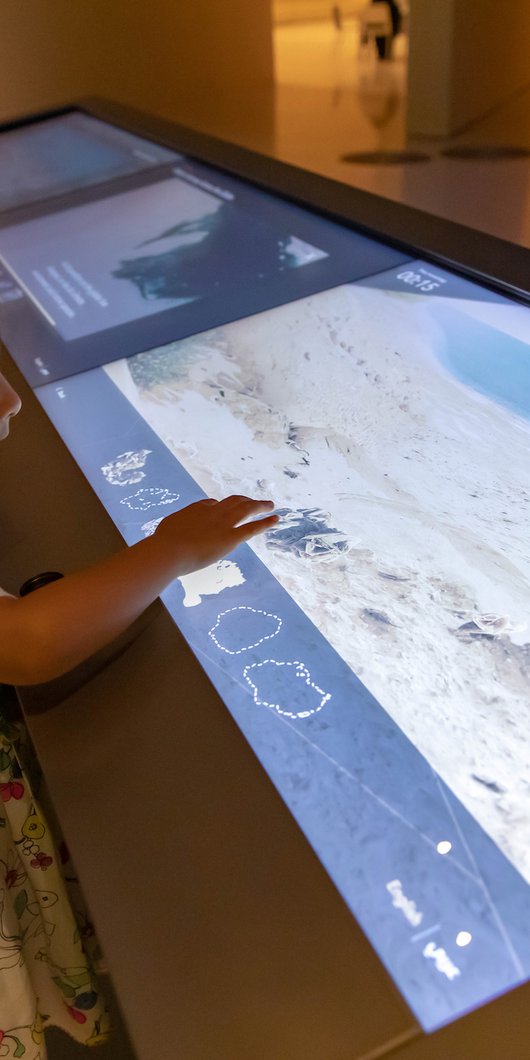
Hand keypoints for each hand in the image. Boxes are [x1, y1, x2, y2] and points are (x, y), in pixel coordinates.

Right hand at [155, 495, 277, 574]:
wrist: (169, 550)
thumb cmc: (163, 543)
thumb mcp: (169, 526)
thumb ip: (178, 523)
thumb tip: (179, 525)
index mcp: (197, 508)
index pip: (212, 503)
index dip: (220, 506)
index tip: (225, 511)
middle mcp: (213, 511)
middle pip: (233, 501)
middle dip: (245, 500)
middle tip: (255, 502)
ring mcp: (223, 523)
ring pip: (246, 509)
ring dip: (259, 505)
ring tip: (270, 505)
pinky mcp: (231, 538)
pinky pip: (252, 527)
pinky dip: (266, 522)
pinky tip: (276, 519)